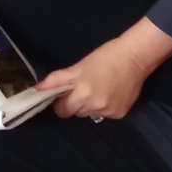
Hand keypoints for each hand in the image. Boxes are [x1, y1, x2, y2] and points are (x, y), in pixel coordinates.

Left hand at [36, 18, 171, 120]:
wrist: (135, 57)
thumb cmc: (103, 57)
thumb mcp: (77, 67)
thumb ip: (56, 80)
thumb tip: (36, 90)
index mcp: (82, 95)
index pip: (62, 112)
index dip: (61, 102)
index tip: (65, 93)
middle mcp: (95, 107)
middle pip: (76, 113)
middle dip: (75, 102)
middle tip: (83, 86)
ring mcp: (110, 112)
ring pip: (90, 114)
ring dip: (90, 104)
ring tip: (98, 87)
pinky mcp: (121, 114)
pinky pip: (105, 114)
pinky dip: (104, 106)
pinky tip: (110, 92)